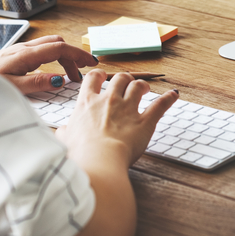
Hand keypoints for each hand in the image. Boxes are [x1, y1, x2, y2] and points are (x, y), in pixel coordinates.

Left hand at [0, 35, 96, 93]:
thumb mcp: (12, 87)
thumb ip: (36, 83)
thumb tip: (59, 80)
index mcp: (26, 55)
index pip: (60, 48)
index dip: (78, 54)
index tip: (91, 63)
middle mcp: (25, 48)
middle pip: (58, 44)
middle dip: (74, 56)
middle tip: (82, 73)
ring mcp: (21, 49)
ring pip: (50, 45)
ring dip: (65, 56)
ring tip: (71, 75)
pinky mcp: (17, 53)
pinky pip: (42, 49)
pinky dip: (54, 57)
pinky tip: (53, 71)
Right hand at [56, 69, 178, 167]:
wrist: (98, 160)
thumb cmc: (80, 153)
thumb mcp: (65, 140)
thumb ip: (64, 133)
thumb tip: (60, 132)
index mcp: (87, 103)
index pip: (93, 78)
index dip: (99, 75)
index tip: (102, 77)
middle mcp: (109, 101)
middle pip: (120, 78)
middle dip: (124, 79)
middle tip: (127, 84)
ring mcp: (128, 109)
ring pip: (138, 86)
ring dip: (142, 85)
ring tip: (145, 88)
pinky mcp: (144, 122)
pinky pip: (159, 105)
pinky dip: (168, 99)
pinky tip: (174, 95)